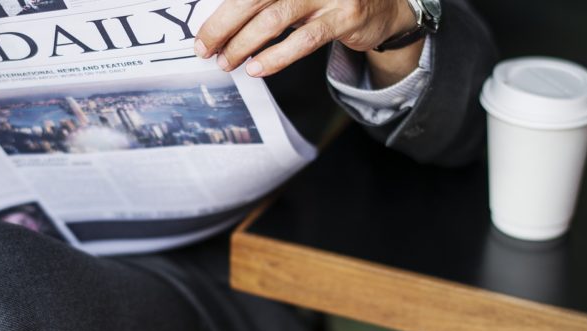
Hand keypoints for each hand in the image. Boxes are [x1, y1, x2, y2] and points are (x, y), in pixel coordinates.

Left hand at [195, 0, 418, 77]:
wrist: (384, 4)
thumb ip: (264, 1)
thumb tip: (220, 23)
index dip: (221, 11)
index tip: (202, 34)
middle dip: (224, 26)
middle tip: (206, 49)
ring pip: (274, 18)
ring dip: (244, 44)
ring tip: (228, 62)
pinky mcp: (344, 16)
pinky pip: (304, 39)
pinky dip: (276, 56)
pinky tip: (257, 68)